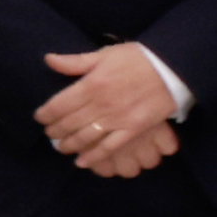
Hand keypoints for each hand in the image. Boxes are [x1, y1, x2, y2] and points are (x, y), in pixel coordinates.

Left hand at [32, 45, 178, 178]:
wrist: (175, 68)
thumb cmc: (139, 58)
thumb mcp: (106, 54)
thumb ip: (76, 61)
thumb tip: (48, 60)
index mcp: (91, 84)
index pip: (58, 105)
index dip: (45, 114)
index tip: (41, 117)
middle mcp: (100, 104)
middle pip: (68, 123)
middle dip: (54, 130)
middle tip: (50, 132)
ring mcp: (117, 119)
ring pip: (84, 137)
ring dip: (68, 145)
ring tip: (62, 146)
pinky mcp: (133, 129)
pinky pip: (109, 147)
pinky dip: (93, 157)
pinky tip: (82, 162)